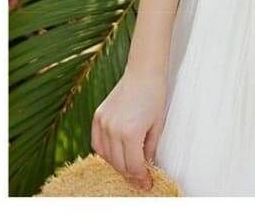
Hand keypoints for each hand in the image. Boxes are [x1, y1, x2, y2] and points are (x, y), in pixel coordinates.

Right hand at [90, 68, 167, 191]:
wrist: (143, 71)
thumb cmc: (154, 95)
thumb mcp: (157, 125)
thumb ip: (149, 149)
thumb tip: (145, 166)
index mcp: (131, 132)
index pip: (133, 166)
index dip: (140, 177)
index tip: (147, 183)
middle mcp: (113, 129)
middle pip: (119, 164)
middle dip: (130, 174)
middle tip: (139, 179)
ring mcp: (103, 123)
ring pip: (106, 156)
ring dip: (117, 164)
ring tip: (128, 166)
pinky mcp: (97, 117)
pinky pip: (97, 143)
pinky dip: (104, 152)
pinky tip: (114, 154)